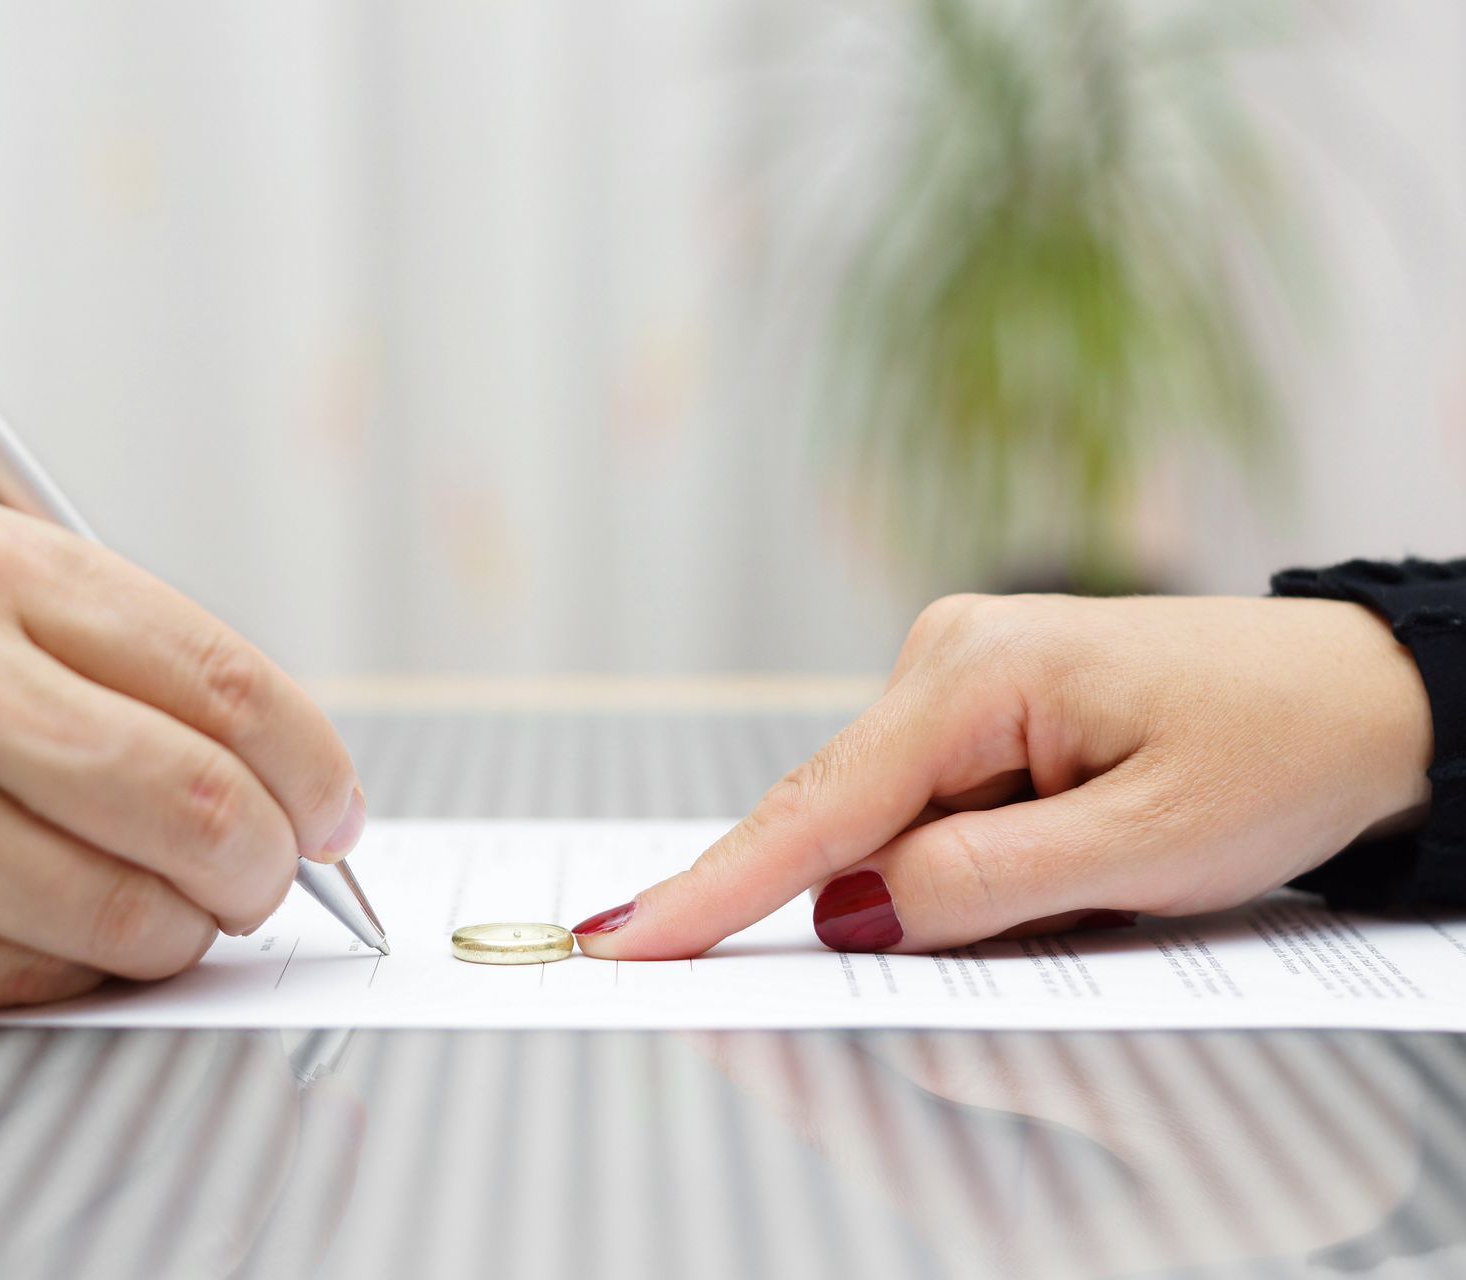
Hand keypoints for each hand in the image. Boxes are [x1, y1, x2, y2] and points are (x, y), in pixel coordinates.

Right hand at [0, 503, 363, 1025]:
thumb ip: (113, 663)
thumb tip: (283, 770)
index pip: (227, 680)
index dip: (315, 767)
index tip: (335, 814)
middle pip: (205, 801)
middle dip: (268, 866)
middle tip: (262, 882)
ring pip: (137, 910)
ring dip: (177, 934)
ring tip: (151, 913)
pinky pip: (42, 975)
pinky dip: (76, 973)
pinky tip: (38, 931)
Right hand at [573, 594, 1432, 957]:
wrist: (1368, 695)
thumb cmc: (1281, 747)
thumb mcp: (1150, 848)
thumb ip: (986, 887)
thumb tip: (850, 916)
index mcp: (974, 673)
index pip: (817, 810)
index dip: (717, 889)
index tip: (624, 937)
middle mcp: (946, 657)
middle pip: (843, 820)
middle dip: (869, 906)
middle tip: (982, 922)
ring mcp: (958, 678)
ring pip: (890, 827)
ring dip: (954, 888)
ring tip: (1103, 869)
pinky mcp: (981, 712)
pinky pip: (931, 813)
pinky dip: (968, 865)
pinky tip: (1073, 857)